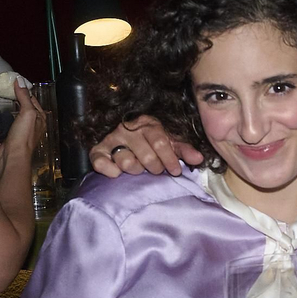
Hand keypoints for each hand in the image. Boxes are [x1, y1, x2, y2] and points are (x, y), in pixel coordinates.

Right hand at [0, 80, 47, 177]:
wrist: (13, 157)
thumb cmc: (23, 137)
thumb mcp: (27, 112)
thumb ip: (24, 97)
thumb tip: (20, 81)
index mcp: (40, 119)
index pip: (33, 100)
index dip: (25, 91)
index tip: (16, 83)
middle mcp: (33, 126)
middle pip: (25, 108)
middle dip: (17, 99)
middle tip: (7, 90)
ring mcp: (21, 132)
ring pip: (15, 116)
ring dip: (9, 109)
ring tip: (2, 100)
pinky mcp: (10, 138)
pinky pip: (6, 125)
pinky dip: (2, 120)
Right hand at [90, 116, 204, 178]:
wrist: (124, 137)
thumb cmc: (151, 142)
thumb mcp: (169, 142)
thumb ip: (183, 150)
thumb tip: (198, 159)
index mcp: (147, 125)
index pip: (160, 142)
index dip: (170, 159)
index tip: (176, 171)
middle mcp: (127, 129)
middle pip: (146, 156)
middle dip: (155, 167)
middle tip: (156, 170)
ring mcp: (112, 139)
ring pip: (126, 161)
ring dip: (136, 169)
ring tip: (139, 168)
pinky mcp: (98, 150)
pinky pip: (101, 162)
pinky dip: (110, 169)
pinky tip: (117, 172)